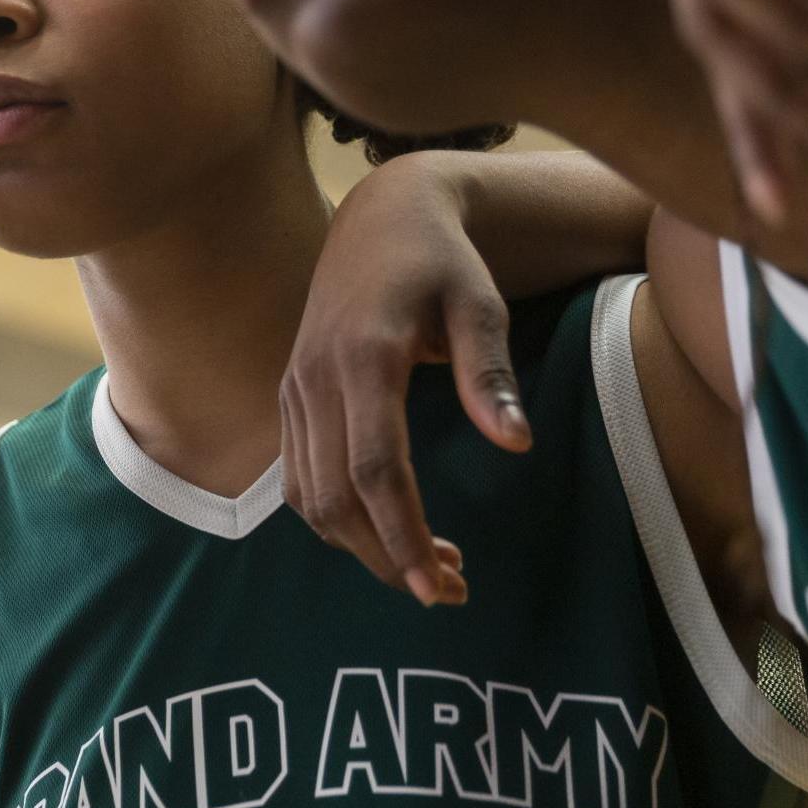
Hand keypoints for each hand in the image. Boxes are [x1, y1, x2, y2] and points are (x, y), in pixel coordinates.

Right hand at [282, 153, 534, 604]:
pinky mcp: (291, 396)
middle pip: (336, 497)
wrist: (380, 218)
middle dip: (387, 557)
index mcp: (365, 356)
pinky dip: (337, 518)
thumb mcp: (480, 303)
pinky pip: (299, 477)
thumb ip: (488, 372)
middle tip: (447, 590)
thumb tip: (516, 445)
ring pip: (309, 497)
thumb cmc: (441, 261)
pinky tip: (386, 529)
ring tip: (427, 566)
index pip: (375, 468)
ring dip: (361, 546)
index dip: (403, 534)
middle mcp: (316, 377)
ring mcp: (295, 388)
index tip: (440, 583)